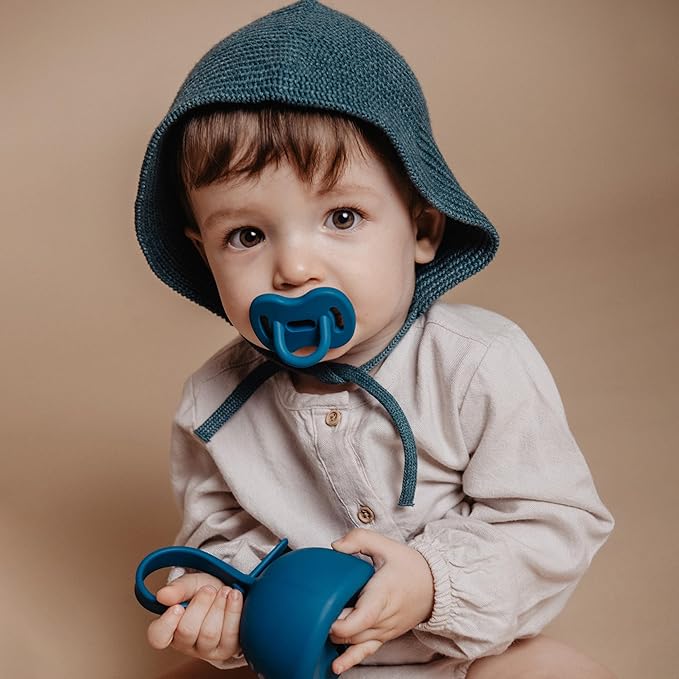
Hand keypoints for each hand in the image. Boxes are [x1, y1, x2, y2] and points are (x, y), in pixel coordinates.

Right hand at [146, 572, 243, 662]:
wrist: (231, 592)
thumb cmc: (207, 590)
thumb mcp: (192, 583)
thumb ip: (178, 588)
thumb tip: (162, 595)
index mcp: (171, 629)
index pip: (158, 637)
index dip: (166, 624)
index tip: (178, 607)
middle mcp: (186, 644)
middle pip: (187, 632)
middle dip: (201, 605)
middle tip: (209, 589)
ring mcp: (207, 649)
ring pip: (209, 634)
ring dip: (218, 607)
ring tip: (225, 591)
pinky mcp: (227, 649)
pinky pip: (230, 635)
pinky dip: (233, 612)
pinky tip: (234, 596)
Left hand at [328, 528, 433, 674]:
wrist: (436, 585)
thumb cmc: (411, 566)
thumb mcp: (386, 544)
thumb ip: (359, 539)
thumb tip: (336, 546)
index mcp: (383, 593)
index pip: (363, 617)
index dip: (342, 622)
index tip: (325, 614)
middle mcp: (384, 616)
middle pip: (354, 633)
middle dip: (332, 628)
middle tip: (315, 616)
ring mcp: (385, 630)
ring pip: (357, 643)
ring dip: (337, 639)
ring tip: (317, 633)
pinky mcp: (385, 636)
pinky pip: (366, 652)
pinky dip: (350, 660)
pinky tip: (336, 667)